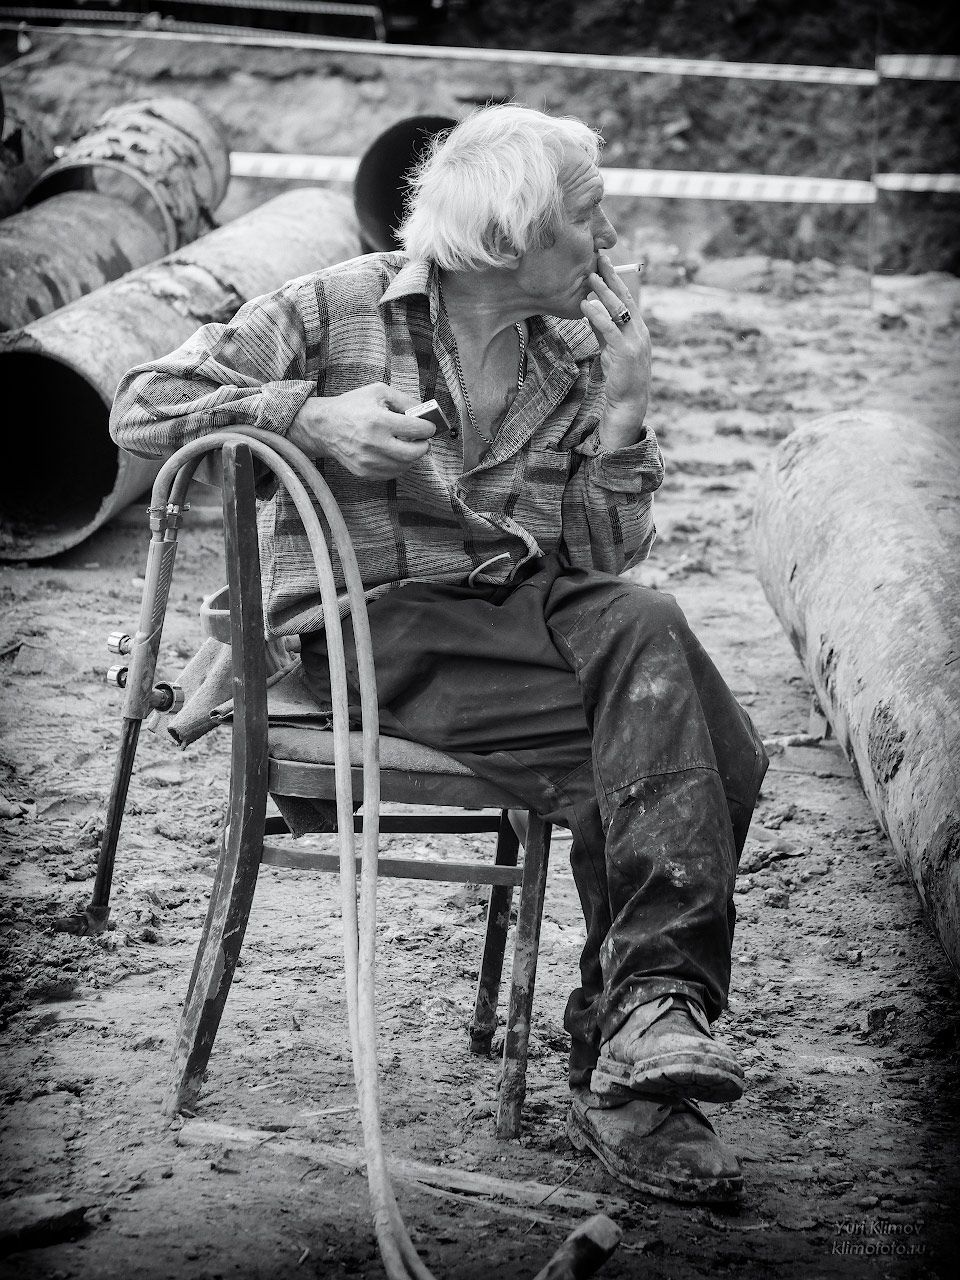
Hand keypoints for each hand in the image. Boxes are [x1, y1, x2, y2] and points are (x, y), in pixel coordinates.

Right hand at [287, 382, 433, 478]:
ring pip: (405, 465)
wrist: (324, 426)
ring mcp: (368, 461)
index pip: (416, 429)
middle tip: (422, 439)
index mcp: (378, 420)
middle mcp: (373, 443)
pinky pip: (392, 473)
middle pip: (415, 453)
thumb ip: (405, 400)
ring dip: (412, 455)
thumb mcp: (378, 392)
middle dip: (424, 445)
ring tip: (406, 444)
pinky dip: (398, 464)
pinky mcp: (364, 472)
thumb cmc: (352, 406)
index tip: (429, 426)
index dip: (428, 428)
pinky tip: (393, 452)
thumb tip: (426, 413)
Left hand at [580, 254, 651, 447]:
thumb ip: (602, 328)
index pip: (627, 298)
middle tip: (600, 258)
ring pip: (619, 311)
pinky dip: (598, 316)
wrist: (629, 402)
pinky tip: (586, 306)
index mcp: (638, 328)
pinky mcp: (625, 353)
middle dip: (612, 277)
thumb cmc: (619, 375)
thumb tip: (589, 308)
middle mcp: (640, 331)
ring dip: (604, 292)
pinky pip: (610, 330)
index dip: (616, 279)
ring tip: (590, 277)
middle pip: (626, 298)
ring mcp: (635, 341)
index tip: (604, 262)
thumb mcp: (609, 346)